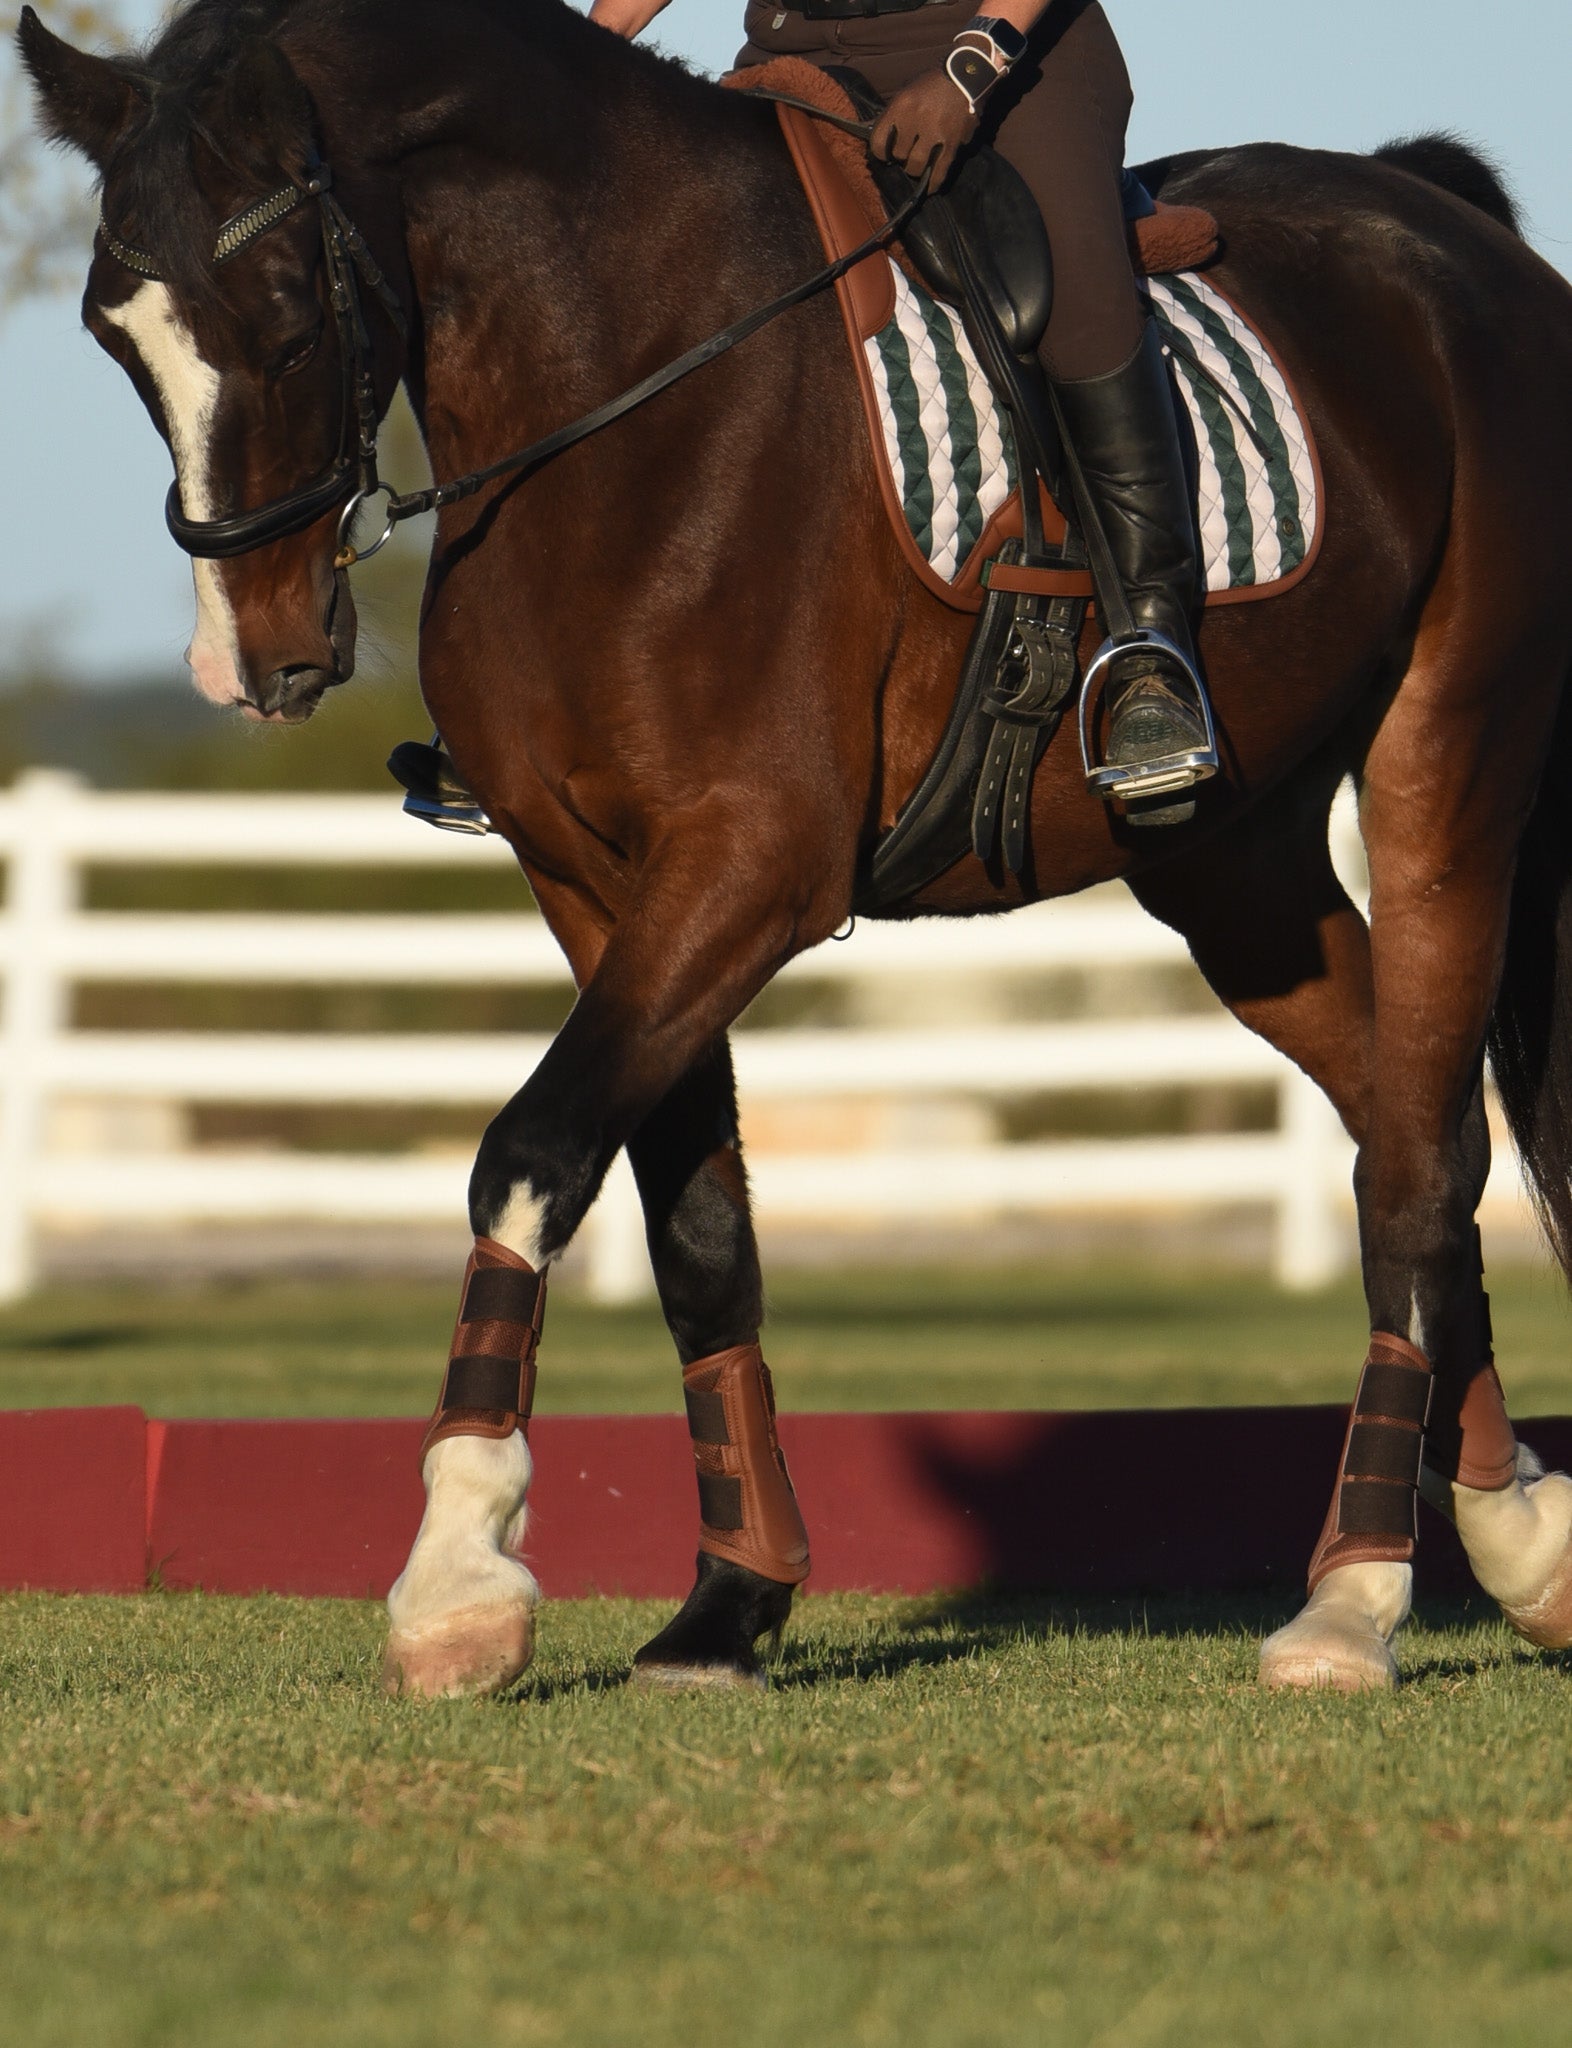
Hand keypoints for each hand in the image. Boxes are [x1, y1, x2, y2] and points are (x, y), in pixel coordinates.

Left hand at [870, 69, 979, 189]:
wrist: (964, 76)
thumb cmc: (931, 85)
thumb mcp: (906, 92)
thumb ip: (894, 116)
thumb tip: (881, 140)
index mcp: (901, 106)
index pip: (878, 142)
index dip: (880, 151)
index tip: (885, 152)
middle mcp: (916, 120)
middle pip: (899, 155)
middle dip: (901, 157)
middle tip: (906, 154)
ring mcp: (935, 133)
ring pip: (916, 166)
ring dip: (914, 169)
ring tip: (917, 164)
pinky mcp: (951, 144)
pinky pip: (938, 172)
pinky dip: (932, 183)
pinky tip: (928, 187)